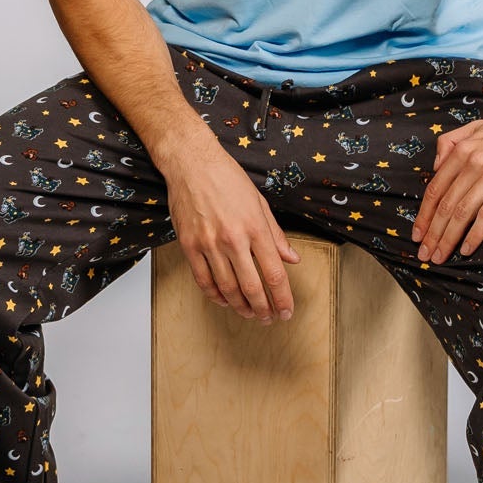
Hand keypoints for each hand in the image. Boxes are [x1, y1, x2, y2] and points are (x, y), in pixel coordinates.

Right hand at [164, 137, 300, 323]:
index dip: (282, 298)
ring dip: (240, 307)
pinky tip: (224, 300)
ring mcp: (209, 244)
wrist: (191, 163)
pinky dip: (215, 295)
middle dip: (263, 309)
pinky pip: (203, 280)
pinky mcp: (190, 246)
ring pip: (227, 288)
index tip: (286, 311)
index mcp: (255, 227)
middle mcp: (233, 239)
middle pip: (252, 287)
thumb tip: (292, 258)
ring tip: (249, 314)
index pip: (274, 273)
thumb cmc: (227, 178)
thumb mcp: (259, 203)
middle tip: (269, 319)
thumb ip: (276, 235)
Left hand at [411, 110, 482, 263]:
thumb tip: (435, 165)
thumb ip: (453, 140)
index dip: (423, 215)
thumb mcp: (478, 127)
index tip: (417, 235)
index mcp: (463, 151)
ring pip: (462, 212)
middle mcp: (474, 162)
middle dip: (432, 233)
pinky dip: (474, 234)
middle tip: (425, 255)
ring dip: (448, 238)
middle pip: (445, 204)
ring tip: (441, 257)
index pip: (435, 189)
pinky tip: (466, 249)